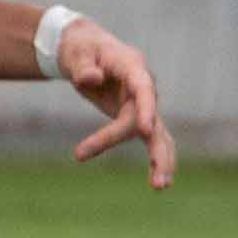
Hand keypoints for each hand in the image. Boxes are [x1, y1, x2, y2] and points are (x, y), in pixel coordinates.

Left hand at [56, 14, 175, 189]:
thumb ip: (83, 67)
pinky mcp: (139, 118)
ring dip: (161, 160)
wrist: (87, 51)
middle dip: (155, 149)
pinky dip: (154, 160)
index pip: (143, 89)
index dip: (146, 108)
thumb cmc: (82, 50)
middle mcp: (145, 87)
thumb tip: (90, 80)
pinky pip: (149, 140)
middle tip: (156, 179)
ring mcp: (145, 104)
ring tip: (160, 187)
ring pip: (157, 135)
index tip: (146, 129)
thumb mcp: (76, 53)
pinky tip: (157, 183)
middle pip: (151, 120)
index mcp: (132, 66)